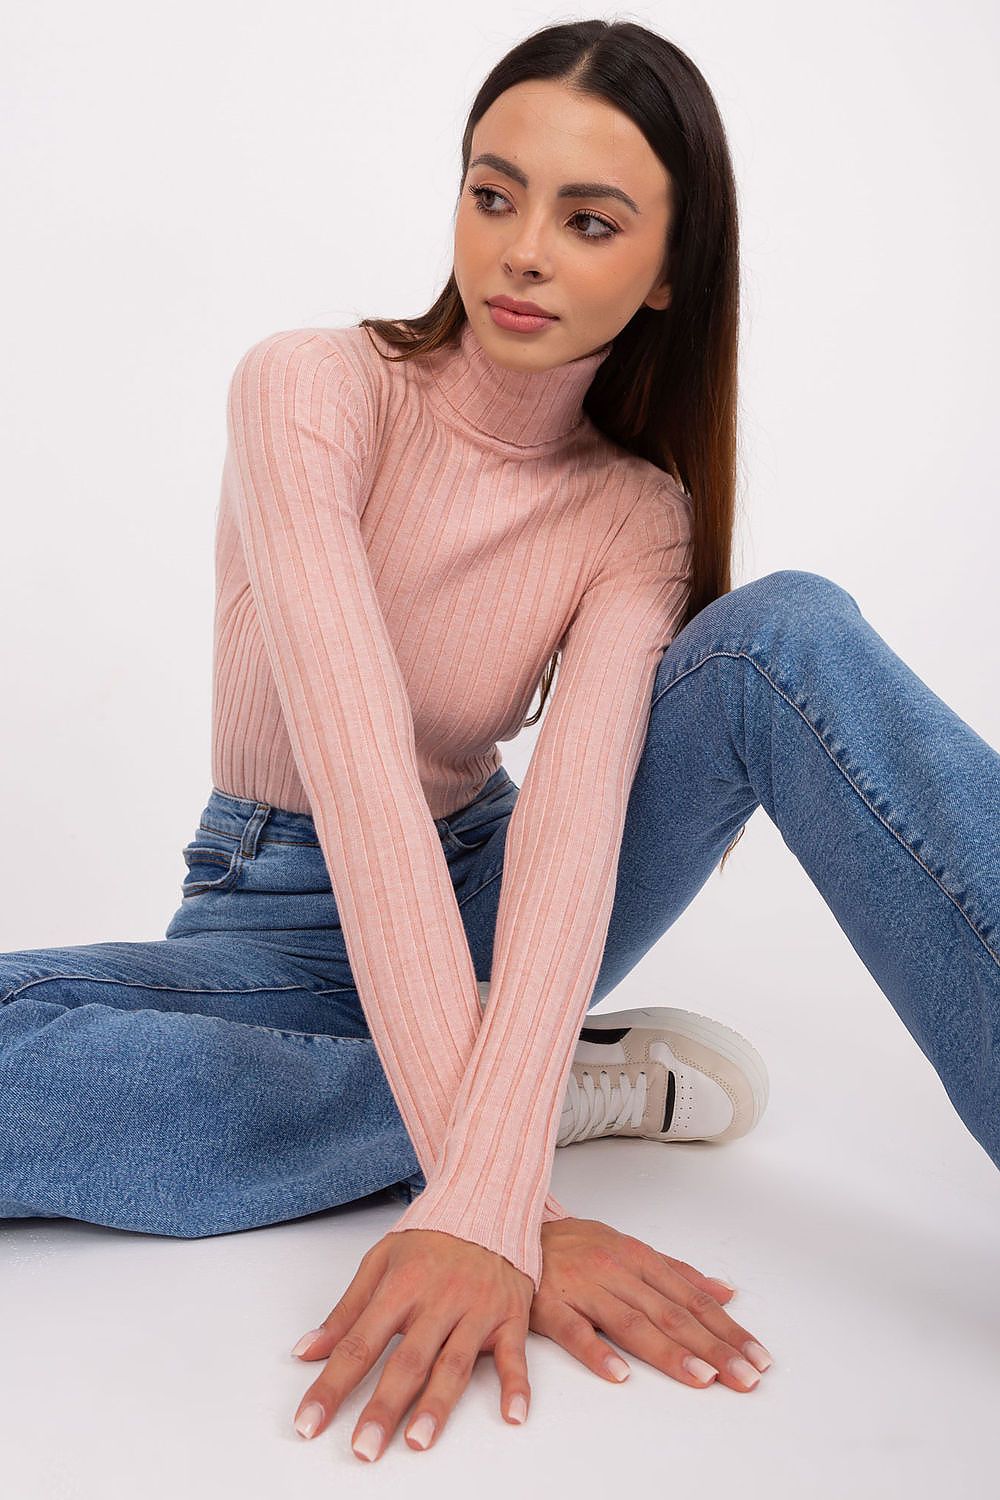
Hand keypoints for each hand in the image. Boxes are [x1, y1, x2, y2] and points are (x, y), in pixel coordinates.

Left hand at [289, 1227, 533, 1460]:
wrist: (487, 1203)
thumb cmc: (430, 1237)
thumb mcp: (379, 1262)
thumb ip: (346, 1311)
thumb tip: (307, 1352)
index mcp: (400, 1286)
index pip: (359, 1343)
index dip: (332, 1386)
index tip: (309, 1423)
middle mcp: (438, 1300)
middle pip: (407, 1360)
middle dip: (383, 1407)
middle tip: (365, 1448)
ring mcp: (476, 1309)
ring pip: (454, 1363)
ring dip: (437, 1404)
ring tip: (418, 1441)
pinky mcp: (509, 1315)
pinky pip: (514, 1354)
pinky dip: (517, 1385)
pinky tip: (513, 1414)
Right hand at [530, 1217, 772, 1392]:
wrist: (510, 1230)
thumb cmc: (573, 1245)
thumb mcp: (629, 1248)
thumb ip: (677, 1272)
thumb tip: (724, 1292)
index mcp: (638, 1259)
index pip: (691, 1299)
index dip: (726, 1329)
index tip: (755, 1357)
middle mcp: (617, 1272)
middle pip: (671, 1314)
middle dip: (712, 1347)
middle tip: (743, 1377)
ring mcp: (584, 1289)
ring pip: (632, 1324)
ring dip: (669, 1353)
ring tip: (701, 1378)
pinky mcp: (550, 1306)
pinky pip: (575, 1331)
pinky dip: (597, 1351)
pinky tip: (619, 1373)